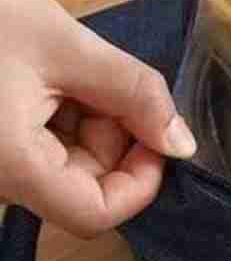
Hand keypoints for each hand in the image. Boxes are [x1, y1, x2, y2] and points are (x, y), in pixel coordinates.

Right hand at [0, 0, 196, 236]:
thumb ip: (132, 93)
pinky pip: (41, 138)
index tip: (159, 132)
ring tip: (75, 61)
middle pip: (84, 184)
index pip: (96, 215)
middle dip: (116, 135)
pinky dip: (65, 107)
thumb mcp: (63, 45)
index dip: (141, 181)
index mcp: (12, 167)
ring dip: (91, 116)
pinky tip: (55, 66)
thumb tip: (183, 142)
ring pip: (65, 160)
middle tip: (115, 77)